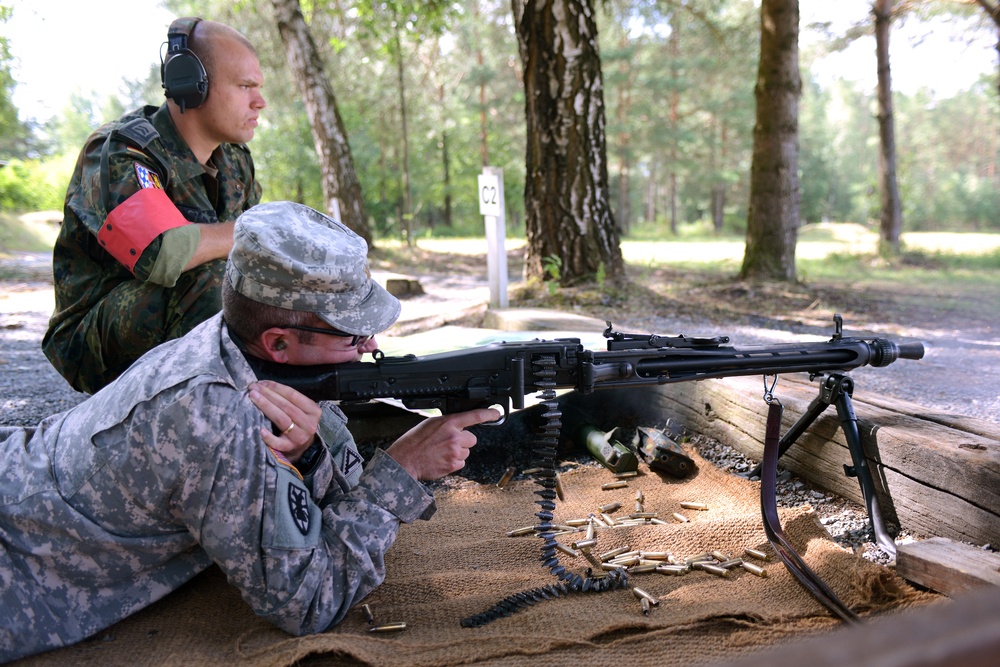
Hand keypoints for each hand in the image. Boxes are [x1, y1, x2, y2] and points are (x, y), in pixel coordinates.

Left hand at [248, 380, 321, 462]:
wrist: (303, 447)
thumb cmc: (299, 423)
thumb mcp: (302, 410)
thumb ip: (290, 400)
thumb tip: (265, 386)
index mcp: (313, 410)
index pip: (293, 395)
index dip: (276, 387)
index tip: (262, 383)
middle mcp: (309, 424)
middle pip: (286, 406)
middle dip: (268, 395)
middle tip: (253, 388)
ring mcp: (300, 437)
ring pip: (281, 420)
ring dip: (266, 407)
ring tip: (253, 398)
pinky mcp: (290, 448)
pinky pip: (278, 442)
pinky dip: (269, 437)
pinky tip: (260, 429)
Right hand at [385, 408, 500, 480]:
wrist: (405, 461)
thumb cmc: (414, 442)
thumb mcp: (430, 424)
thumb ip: (447, 424)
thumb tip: (458, 426)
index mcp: (448, 423)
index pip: (474, 416)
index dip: (488, 414)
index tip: (496, 414)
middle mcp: (454, 437)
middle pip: (472, 439)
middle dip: (463, 441)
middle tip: (448, 443)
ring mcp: (455, 452)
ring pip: (467, 451)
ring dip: (458, 452)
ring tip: (441, 452)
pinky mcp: (454, 465)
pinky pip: (461, 462)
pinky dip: (454, 462)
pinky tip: (441, 460)